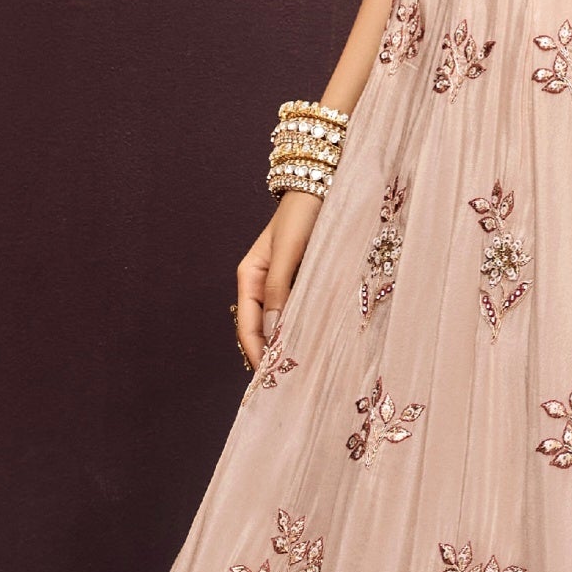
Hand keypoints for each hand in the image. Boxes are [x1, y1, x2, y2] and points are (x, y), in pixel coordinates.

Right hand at [236, 191, 319, 371]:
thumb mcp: (288, 250)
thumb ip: (280, 288)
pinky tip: (320, 344)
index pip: (248, 326)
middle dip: (273, 355)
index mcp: (249, 277)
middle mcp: (264, 285)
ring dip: (291, 344)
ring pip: (283, 323)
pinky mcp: (305, 281)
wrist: (323, 186)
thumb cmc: (302, 214)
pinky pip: (301, 310)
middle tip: (289, 386)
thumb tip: (275, 331)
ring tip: (305, 372)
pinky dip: (307, 328)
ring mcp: (284, 284)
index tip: (269, 377)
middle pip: (263, 330)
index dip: (257, 353)